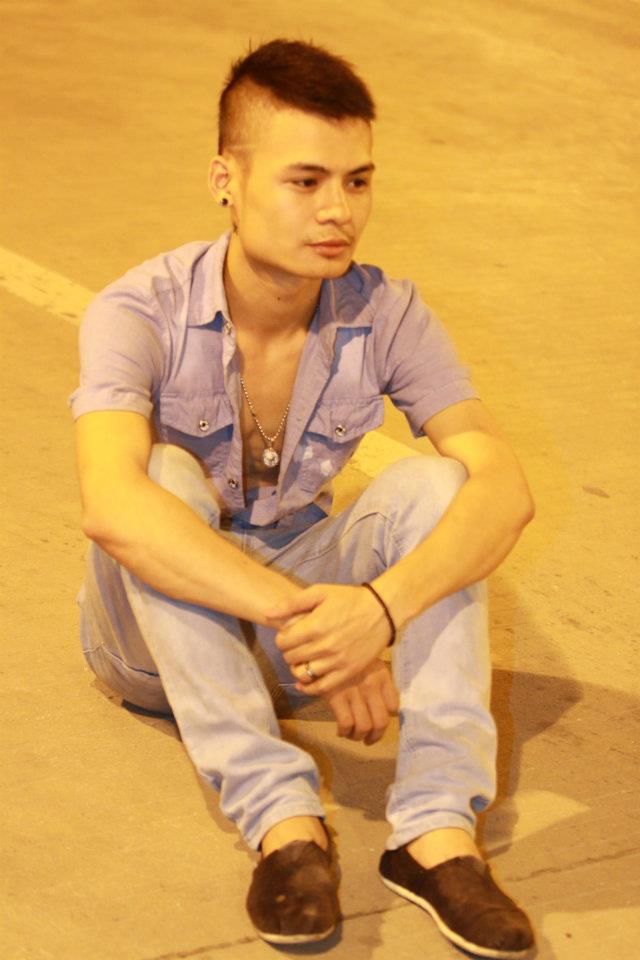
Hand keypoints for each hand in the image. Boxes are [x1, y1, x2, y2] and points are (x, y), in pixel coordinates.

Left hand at [265, 583, 392, 694]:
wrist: (382, 611)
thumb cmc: (349, 599)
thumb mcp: (320, 592)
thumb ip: (292, 604)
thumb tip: (268, 614)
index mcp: (315, 626)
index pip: (283, 642)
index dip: (282, 638)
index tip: (290, 635)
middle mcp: (324, 646)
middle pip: (291, 658)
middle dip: (290, 652)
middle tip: (298, 646)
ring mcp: (336, 661)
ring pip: (303, 674)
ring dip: (299, 667)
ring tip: (304, 659)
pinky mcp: (348, 672)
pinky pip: (321, 687)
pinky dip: (309, 687)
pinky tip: (305, 681)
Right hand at [322, 659, 398, 745]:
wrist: (323, 644)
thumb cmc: (345, 652)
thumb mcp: (367, 659)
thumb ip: (376, 678)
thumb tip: (383, 703)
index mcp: (381, 675)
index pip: (394, 706)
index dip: (387, 717)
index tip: (378, 720)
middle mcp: (371, 685)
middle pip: (381, 722)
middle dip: (375, 736)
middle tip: (368, 739)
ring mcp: (354, 692)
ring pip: (364, 727)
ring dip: (358, 737)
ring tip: (352, 735)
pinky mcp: (336, 696)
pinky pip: (346, 724)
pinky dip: (344, 732)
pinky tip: (340, 731)